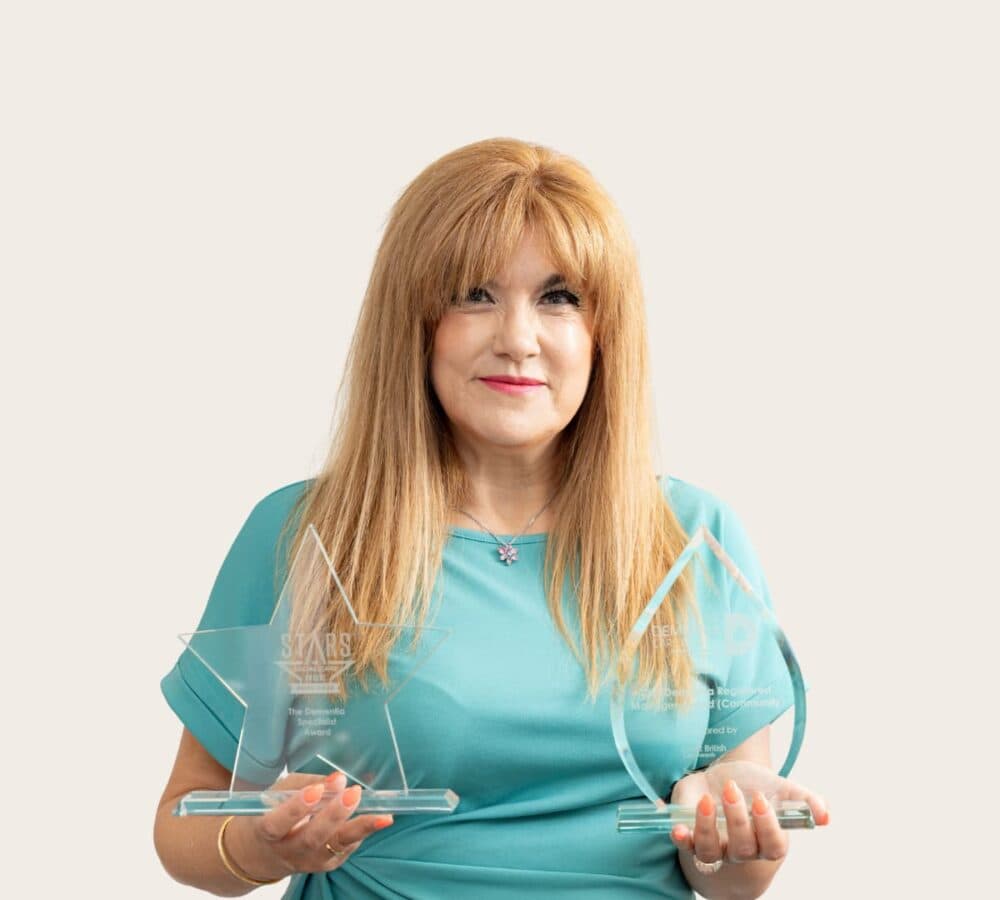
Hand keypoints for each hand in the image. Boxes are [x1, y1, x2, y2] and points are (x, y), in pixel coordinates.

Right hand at [225, 771, 394, 878]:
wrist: (262, 854)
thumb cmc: (271, 813)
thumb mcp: (279, 793)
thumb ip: (307, 784)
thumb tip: (338, 778)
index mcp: (267, 832)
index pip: (278, 823)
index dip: (296, 809)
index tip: (316, 790)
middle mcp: (288, 852)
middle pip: (312, 838)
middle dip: (334, 816)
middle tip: (353, 793)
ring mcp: (308, 862)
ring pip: (335, 848)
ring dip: (359, 829)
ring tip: (382, 816)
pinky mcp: (326, 864)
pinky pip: (345, 848)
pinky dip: (361, 832)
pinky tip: (375, 819)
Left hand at [668, 762, 828, 867]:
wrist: (724, 775)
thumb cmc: (755, 786)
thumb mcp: (781, 788)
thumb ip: (805, 800)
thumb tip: (825, 816)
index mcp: (765, 840)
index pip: (773, 846)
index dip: (768, 827)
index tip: (760, 799)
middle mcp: (740, 848)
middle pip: (742, 848)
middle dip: (737, 820)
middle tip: (731, 790)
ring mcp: (715, 845)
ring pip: (711, 852)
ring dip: (707, 829)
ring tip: (707, 801)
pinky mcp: (691, 835)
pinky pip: (685, 845)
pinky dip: (681, 838)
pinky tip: (677, 827)